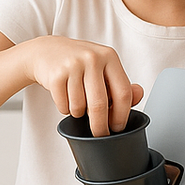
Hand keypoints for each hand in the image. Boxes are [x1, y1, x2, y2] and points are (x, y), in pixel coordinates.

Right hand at [18, 36, 143, 135]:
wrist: (46, 51)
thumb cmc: (79, 63)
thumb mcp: (103, 67)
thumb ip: (120, 84)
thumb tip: (138, 95)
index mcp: (109, 57)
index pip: (123, 92)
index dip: (122, 115)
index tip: (118, 127)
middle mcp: (92, 58)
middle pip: (100, 104)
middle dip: (100, 126)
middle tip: (100, 134)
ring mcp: (73, 65)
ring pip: (80, 107)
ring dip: (79, 114)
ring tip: (77, 102)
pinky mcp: (56, 75)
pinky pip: (64, 106)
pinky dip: (65, 109)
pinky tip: (65, 96)